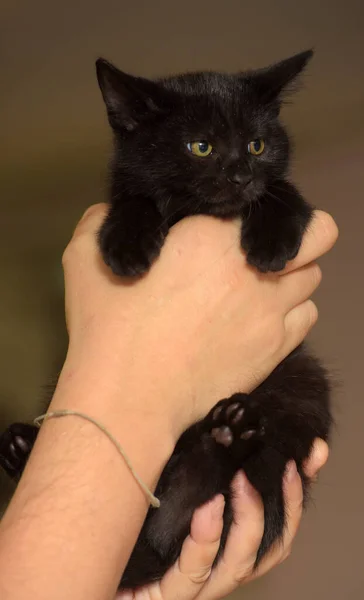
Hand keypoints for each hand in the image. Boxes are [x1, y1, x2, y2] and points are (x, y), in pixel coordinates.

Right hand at [61, 205, 337, 438]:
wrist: (131, 396)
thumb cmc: (107, 326)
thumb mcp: (85, 259)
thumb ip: (102, 221)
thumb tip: (115, 212)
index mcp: (212, 235)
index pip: (266, 206)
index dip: (255, 213)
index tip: (234, 225)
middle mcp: (253, 266)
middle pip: (316, 236)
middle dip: (297, 237)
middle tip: (263, 251)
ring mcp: (271, 309)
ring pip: (312, 277)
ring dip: (292, 276)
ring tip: (262, 288)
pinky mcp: (276, 348)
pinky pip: (307, 317)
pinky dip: (292, 313)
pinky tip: (264, 320)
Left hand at [116, 439, 328, 599]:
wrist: (88, 564)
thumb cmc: (129, 519)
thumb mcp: (168, 482)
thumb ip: (195, 463)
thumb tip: (219, 422)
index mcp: (222, 540)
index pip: (276, 522)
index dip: (298, 491)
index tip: (313, 454)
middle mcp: (217, 567)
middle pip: (272, 548)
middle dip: (288, 507)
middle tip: (285, 465)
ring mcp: (195, 587)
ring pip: (240, 566)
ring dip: (247, 521)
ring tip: (240, 483)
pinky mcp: (167, 598)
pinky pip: (192, 576)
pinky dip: (205, 542)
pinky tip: (206, 512)